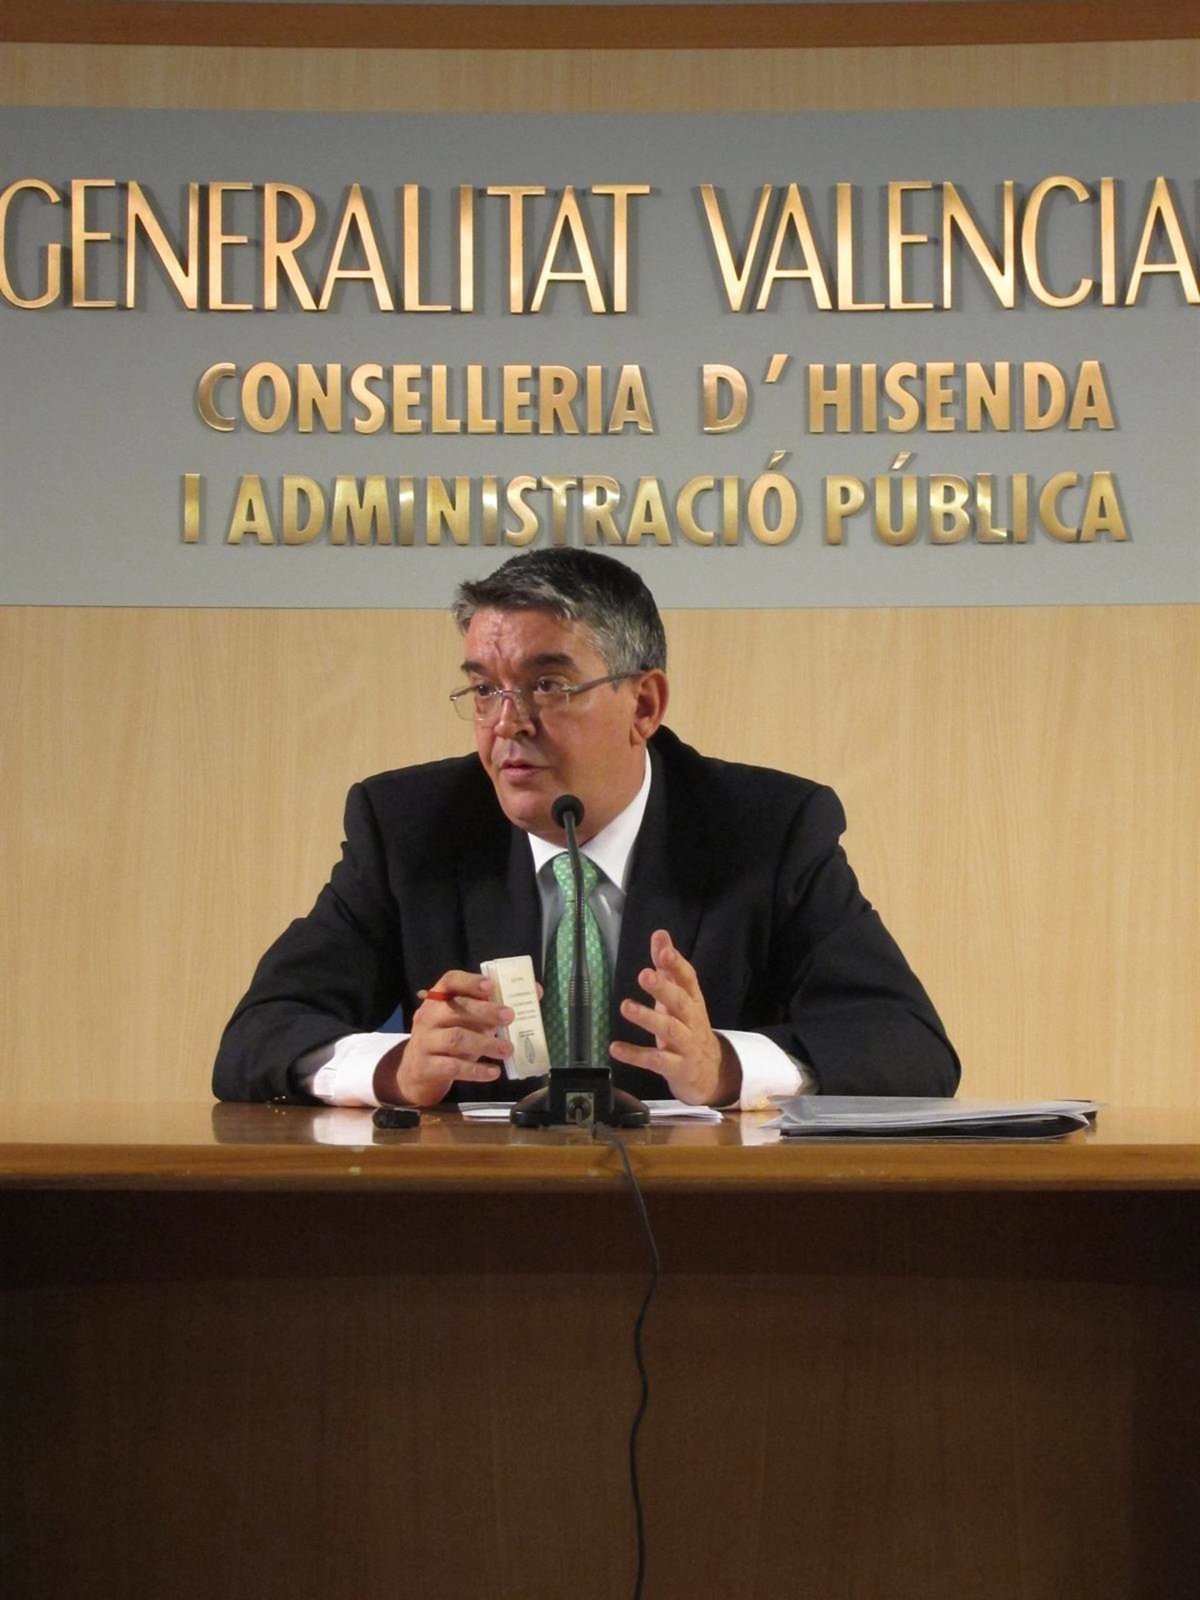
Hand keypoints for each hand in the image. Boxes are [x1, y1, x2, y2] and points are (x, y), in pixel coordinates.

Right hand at [376, 971, 514, 1107]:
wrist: (417, 1071)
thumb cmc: (449, 1037)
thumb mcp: (467, 1020)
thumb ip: (494, 1006)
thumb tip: (535, 991)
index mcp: (439, 998)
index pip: (450, 981)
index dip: (470, 981)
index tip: (491, 986)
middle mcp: (428, 1016)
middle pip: (456, 1009)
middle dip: (485, 1012)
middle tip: (510, 1017)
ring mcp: (425, 1041)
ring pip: (455, 1038)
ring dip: (485, 1043)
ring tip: (508, 1049)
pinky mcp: (426, 1067)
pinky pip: (452, 1067)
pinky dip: (475, 1070)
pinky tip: (493, 1072)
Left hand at [610, 930, 740, 1106]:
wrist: (711, 1073)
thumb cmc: (688, 1028)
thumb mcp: (679, 997)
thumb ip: (668, 967)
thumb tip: (660, 934)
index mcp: (693, 1001)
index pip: (688, 979)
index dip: (676, 964)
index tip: (663, 950)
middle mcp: (692, 1020)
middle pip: (680, 1002)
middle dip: (663, 988)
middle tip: (644, 975)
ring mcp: (686, 1045)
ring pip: (669, 1030)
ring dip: (647, 1018)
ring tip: (625, 1006)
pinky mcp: (677, 1068)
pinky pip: (655, 1061)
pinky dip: (635, 1055)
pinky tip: (615, 1048)